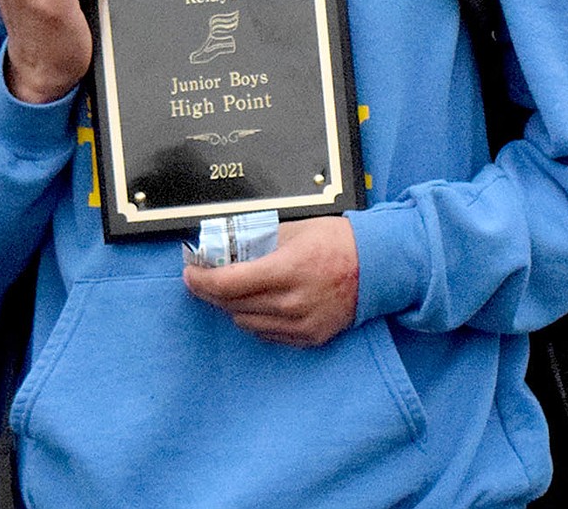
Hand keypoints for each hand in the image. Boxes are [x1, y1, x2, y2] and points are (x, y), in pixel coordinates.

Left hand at [183, 216, 358, 346]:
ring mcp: (300, 324)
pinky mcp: (309, 338)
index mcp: (286, 270)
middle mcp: (291, 302)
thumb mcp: (294, 229)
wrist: (376, 266)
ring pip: (246, 322)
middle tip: (203, 278)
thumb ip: (258, 240)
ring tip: (234, 288)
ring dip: (232, 305)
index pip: (228, 284)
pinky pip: (267, 334)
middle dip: (211, 291)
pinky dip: (255, 319)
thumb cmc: (336, 241)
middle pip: (232, 305)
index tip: (190, 273)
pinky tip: (258, 302)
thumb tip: (224, 245)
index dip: (202, 280)